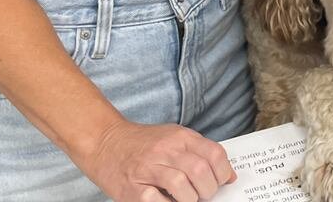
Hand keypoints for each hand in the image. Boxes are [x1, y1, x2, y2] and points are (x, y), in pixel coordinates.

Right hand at [79, 118, 235, 201]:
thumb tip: (227, 175)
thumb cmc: (142, 144)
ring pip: (182, 185)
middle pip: (200, 171)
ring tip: (187, 199)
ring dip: (191, 199)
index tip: (221, 182)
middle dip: (208, 189)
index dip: (223, 172)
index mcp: (179, 137)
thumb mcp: (173, 138)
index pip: (214, 153)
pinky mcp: (133, 189)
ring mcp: (148, 169)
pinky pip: (157, 201)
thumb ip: (199, 152)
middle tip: (204, 194)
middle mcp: (165, 150)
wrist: (105, 142)